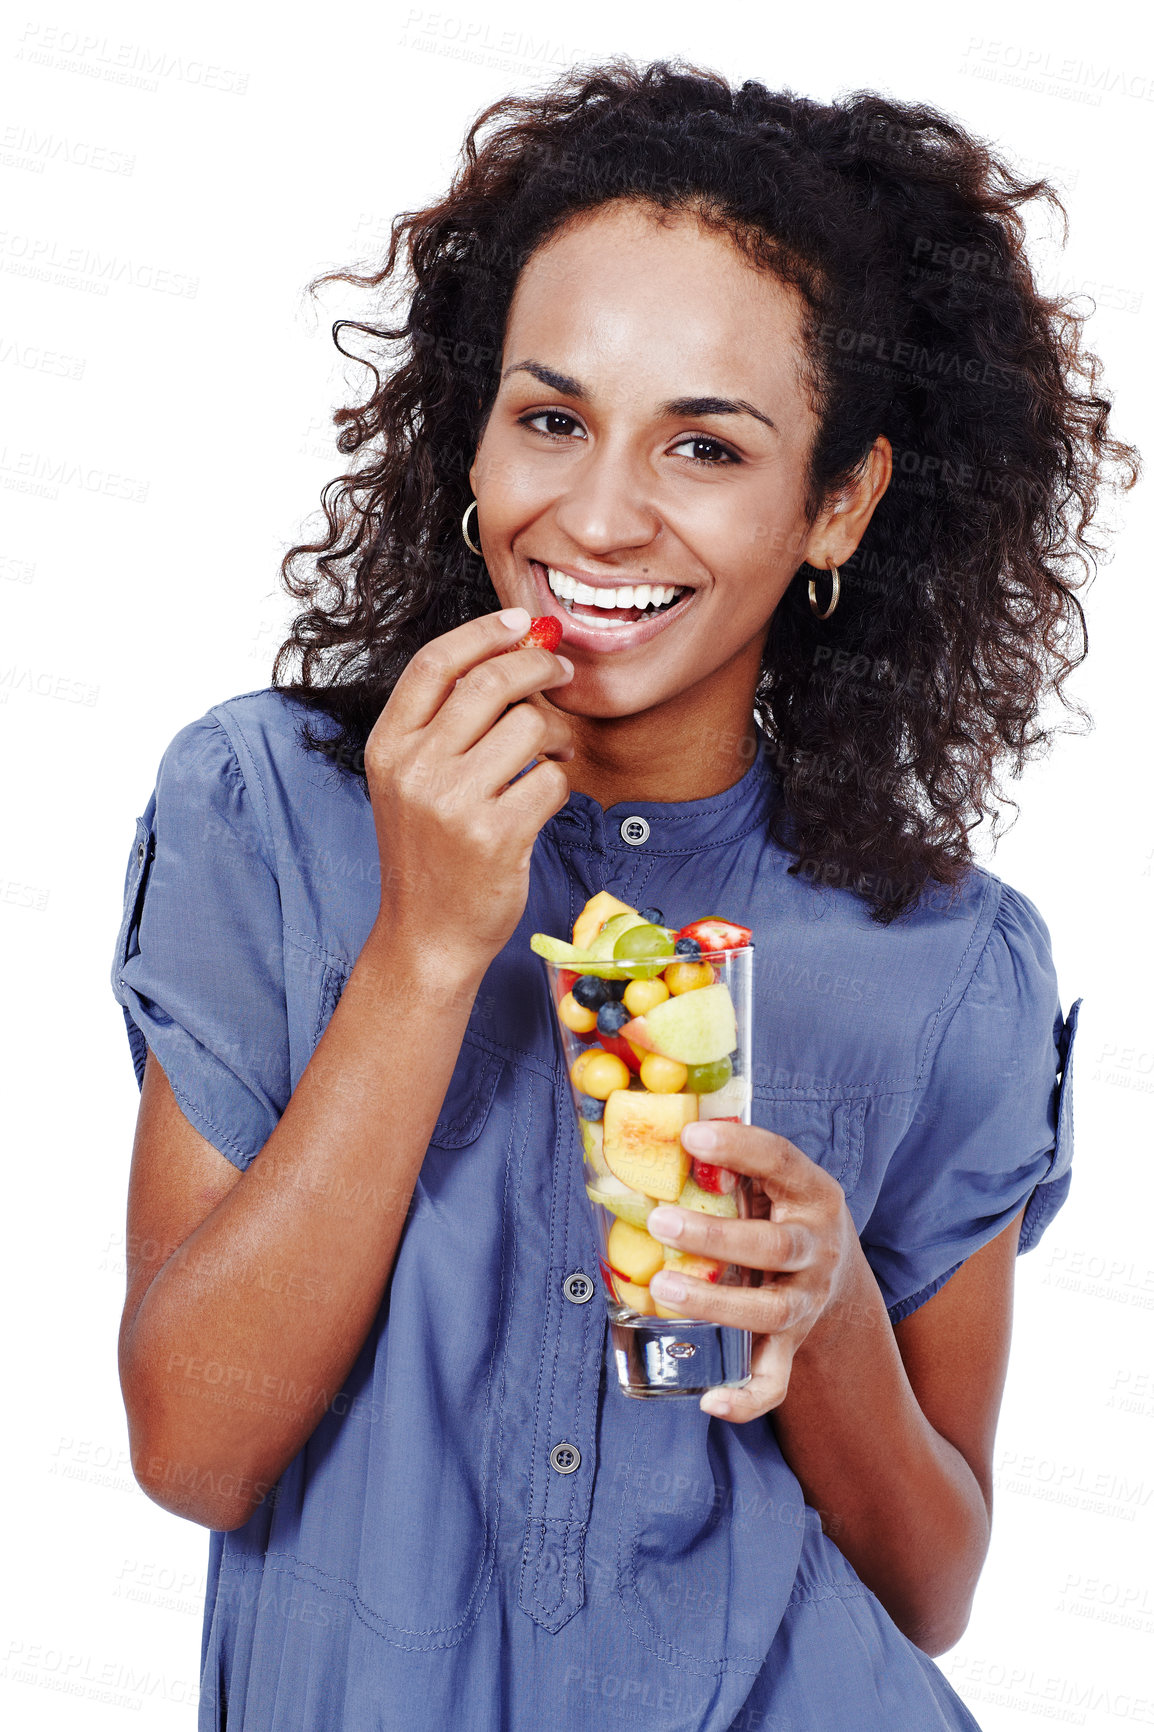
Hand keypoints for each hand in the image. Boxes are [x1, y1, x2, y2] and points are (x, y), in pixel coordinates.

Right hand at [363, 608, 574, 971]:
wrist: (426, 935)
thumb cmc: (430, 853)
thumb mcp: (410, 782)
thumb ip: (444, 723)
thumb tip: (511, 652)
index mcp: (388, 747)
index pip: (435, 663)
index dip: (484, 632)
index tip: (523, 621)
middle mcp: (414, 769)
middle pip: (491, 682)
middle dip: (538, 666)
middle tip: (561, 673)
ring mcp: (452, 803)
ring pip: (529, 726)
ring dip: (555, 734)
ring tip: (551, 754)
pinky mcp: (495, 836)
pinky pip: (551, 781)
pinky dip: (560, 784)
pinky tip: (546, 796)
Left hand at [645, 1119, 859, 1423]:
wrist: (834, 1268)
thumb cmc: (779, 1208)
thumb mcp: (769, 1176)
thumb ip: (728, 1159)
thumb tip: (653, 1125)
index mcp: (812, 1193)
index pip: (782, 1161)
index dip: (740, 1148)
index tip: (691, 1136)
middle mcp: (816, 1248)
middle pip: (774, 1246)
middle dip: (716, 1236)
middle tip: (661, 1220)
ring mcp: (807, 1299)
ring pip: (771, 1310)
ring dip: (717, 1303)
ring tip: (662, 1287)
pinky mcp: (793, 1343)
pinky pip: (776, 1380)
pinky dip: (748, 1398)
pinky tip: (710, 1401)